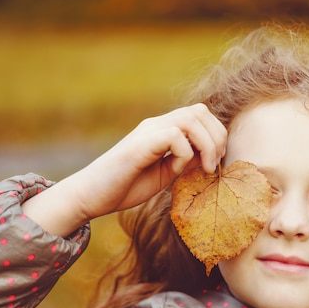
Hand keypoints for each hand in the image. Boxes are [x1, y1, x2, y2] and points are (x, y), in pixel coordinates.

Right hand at [22, 104, 226, 235]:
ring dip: (206, 144)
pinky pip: (174, 136)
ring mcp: (147, 132)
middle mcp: (156, 125)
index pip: (200, 115)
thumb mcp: (166, 173)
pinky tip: (177, 170)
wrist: (91, 196)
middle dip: (217, 137)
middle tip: (214, 164)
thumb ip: (186, 161)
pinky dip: (185, 153)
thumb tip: (211, 155)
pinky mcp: (140, 144)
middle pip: (200, 111)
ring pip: (190, 118)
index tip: (216, 161)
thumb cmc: (126, 186)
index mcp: (163, 130)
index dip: (216, 134)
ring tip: (206, 168)